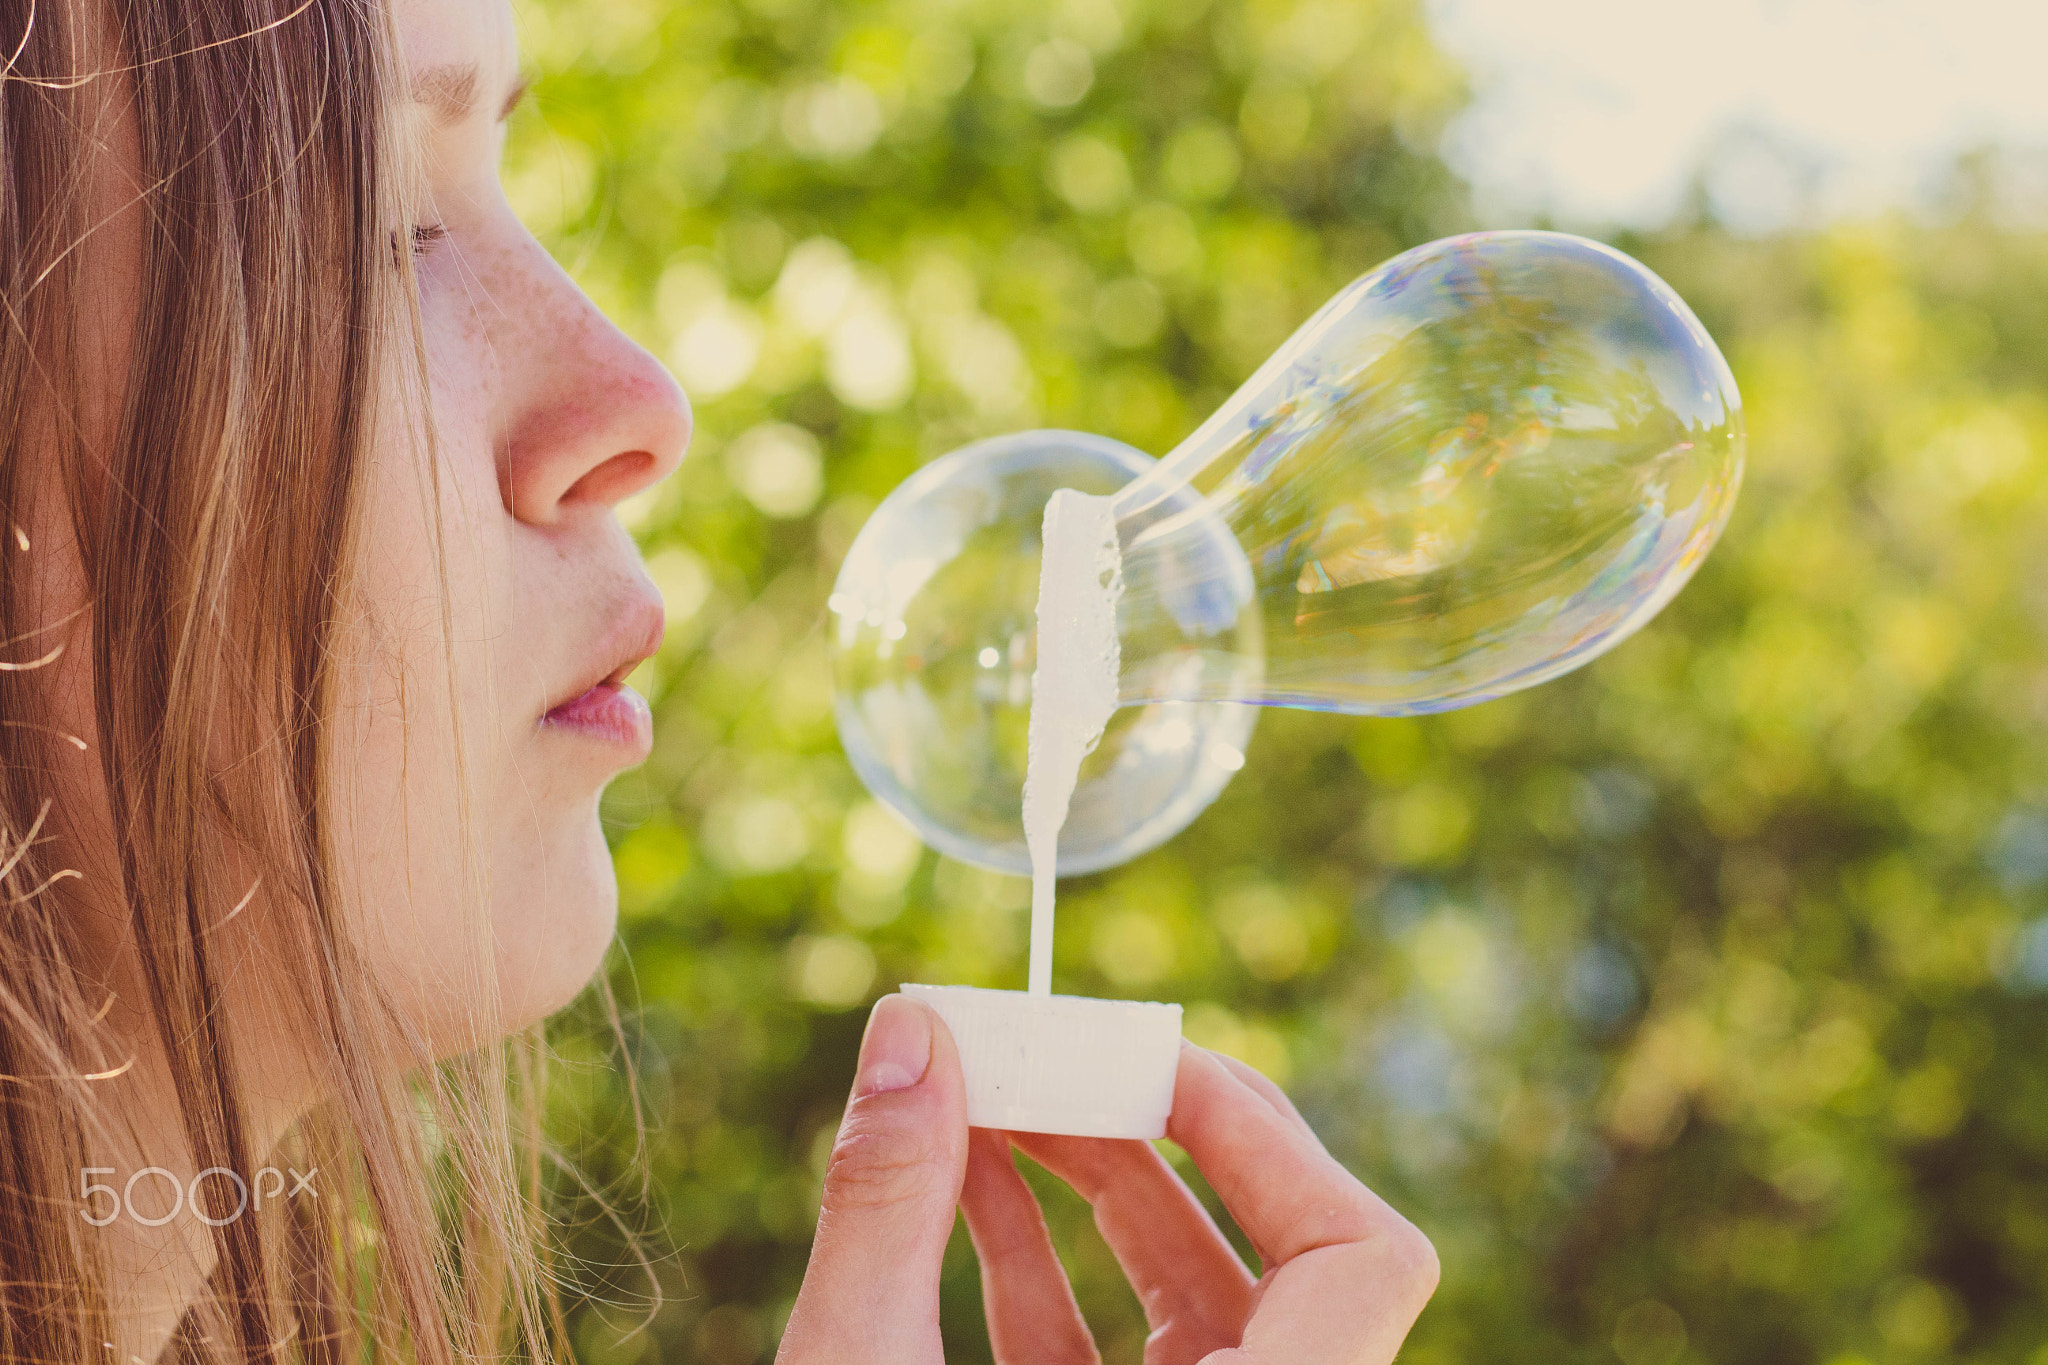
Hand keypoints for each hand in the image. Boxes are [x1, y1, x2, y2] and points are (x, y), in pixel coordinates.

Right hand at [776, 993, 1436, 1363]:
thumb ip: (886, 1211)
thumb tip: (912, 1031)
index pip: (1364, 1259)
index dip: (1267, 1138)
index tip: (1135, 1063)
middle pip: (1281, 1255)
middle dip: (1152, 1136)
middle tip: (1045, 1055)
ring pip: (1194, 1297)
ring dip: (1091, 1183)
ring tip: (980, 1100)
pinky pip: (1126, 1347)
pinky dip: (1050, 1261)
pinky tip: (958, 1183)